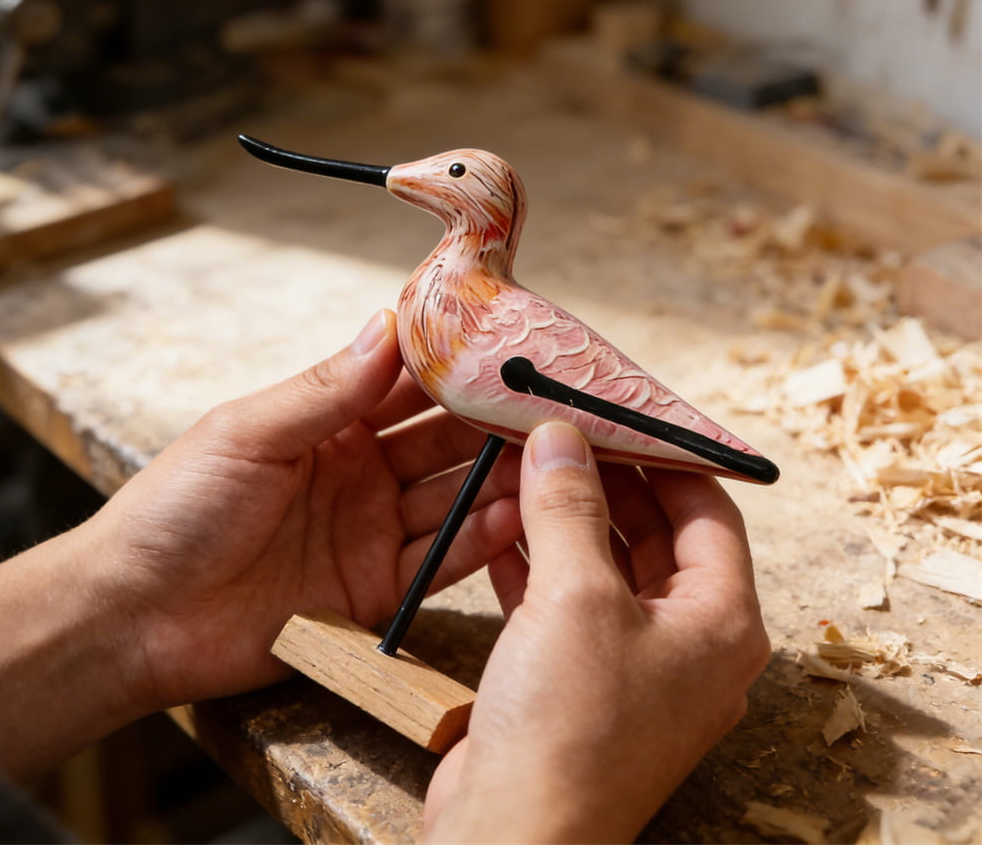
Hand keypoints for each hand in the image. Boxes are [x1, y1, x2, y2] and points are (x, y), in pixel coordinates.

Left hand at [0, 310, 522, 780]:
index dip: (452, 367)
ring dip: (496, 482)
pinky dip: (476, 542)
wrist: (137, 616)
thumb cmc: (177, 508)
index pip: (404, 386)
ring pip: (450, 500)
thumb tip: (387, 328)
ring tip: (547, 462)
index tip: (503, 347)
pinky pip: (436, 563)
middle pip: (441, 443)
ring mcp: (371, 533)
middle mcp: (360, 474)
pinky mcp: (374, 593)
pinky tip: (514, 518)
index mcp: (328, 424)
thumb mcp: (249, 433)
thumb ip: (324, 390)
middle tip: (546, 407)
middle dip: (490, 424)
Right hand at [424, 421, 769, 843]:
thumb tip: (561, 438)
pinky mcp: (578, 679)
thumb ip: (570, 507)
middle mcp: (685, 643)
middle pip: (653, 534)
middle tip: (558, 433)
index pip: (708, 511)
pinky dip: (535, 561)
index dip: (666, 456)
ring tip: (522, 466)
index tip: (620, 414)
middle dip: (602, 481)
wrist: (512, 837)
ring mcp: (630, 663)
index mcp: (720, 622)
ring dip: (562, 518)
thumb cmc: (569, 727)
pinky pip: (566, 602)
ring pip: (603, 565)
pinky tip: (498, 526)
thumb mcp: (576, 595)